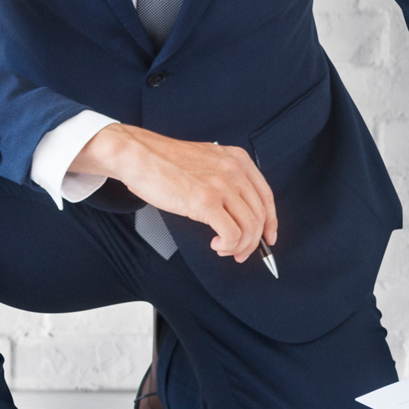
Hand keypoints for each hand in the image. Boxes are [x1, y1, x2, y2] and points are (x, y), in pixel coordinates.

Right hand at [71, 123, 278, 262]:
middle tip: (240, 253)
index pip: (267, 196)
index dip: (270, 222)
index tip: (267, 238)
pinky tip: (215, 244)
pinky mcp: (206, 201)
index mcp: (238, 159)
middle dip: (254, 241)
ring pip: (249, 228)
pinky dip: (227, 245)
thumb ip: (225, 179)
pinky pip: (232, 233)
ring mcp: (221, 185)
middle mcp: (234, 170)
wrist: (138, 156)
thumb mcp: (206, 162)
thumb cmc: (164, 162)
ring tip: (223, 249)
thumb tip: (236, 211)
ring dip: (239, 246)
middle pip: (260, 215)